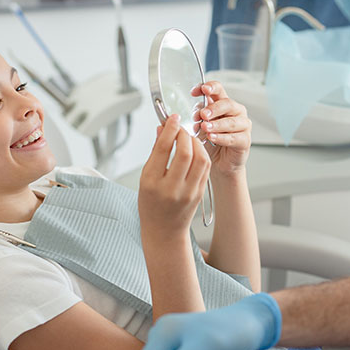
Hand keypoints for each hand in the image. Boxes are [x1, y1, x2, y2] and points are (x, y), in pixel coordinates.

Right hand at [138, 114, 211, 236]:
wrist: (164, 231)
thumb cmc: (151, 205)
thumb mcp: (145, 178)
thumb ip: (155, 152)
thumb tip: (161, 129)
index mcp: (153, 183)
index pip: (163, 149)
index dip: (169, 129)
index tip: (172, 118)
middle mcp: (171, 188)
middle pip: (184, 152)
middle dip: (184, 134)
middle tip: (180, 127)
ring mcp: (188, 192)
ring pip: (200, 159)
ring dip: (196, 143)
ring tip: (188, 138)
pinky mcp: (200, 193)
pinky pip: (205, 168)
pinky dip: (201, 154)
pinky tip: (195, 149)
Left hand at [192, 81, 251, 175]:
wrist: (219, 163)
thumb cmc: (210, 142)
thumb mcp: (199, 126)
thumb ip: (197, 117)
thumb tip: (188, 112)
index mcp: (222, 104)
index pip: (218, 89)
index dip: (209, 87)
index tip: (198, 91)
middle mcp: (235, 112)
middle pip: (227, 103)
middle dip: (213, 108)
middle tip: (203, 114)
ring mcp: (243, 125)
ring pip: (231, 121)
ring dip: (217, 124)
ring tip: (205, 127)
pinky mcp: (245, 140)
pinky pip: (234, 137)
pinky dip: (221, 138)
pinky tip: (212, 138)